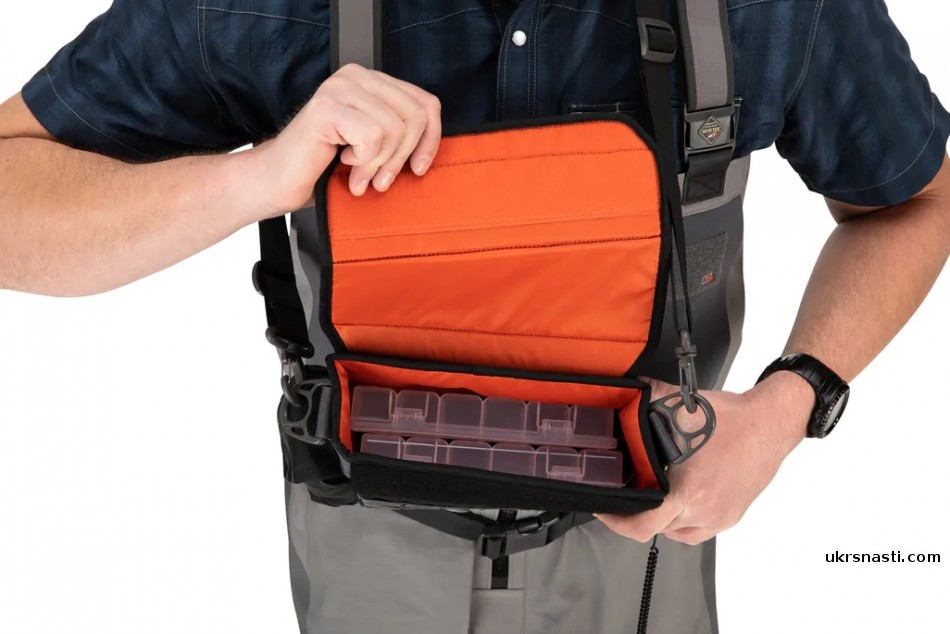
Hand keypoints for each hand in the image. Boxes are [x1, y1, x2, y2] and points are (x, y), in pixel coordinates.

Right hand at [254, 63, 442, 212]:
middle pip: (415, 116)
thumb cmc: (323, 168)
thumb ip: (400, 136)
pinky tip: (344, 166)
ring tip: (359, 177)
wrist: (278, 182)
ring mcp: (340, 88)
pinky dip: (363, 163)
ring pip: (394, 129)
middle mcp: (356, 77)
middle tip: (382, 180)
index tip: (419, 168)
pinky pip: (372, 137)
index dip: (431, 139)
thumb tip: (432, 146)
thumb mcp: (375, 149)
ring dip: (379, 164)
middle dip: (402, 157)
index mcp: (371, 83)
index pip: (426, 103)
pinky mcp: (328, 107)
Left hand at [597, 372, 813, 544]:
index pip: (643, 526)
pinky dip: (683, 520)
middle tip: (623, 497)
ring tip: (650, 499)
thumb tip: (622, 391)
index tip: (604, 508)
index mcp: (688, 492)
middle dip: (636, 515)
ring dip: (661, 521)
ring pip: (678, 534)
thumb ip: (645, 404)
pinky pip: (699, 529)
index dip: (616, 521)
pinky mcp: (731, 515)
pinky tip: (678, 500)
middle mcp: (704, 511)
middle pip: (658, 529)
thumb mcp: (679, 408)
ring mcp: (720, 517)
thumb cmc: (732, 418)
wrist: (771, 422)